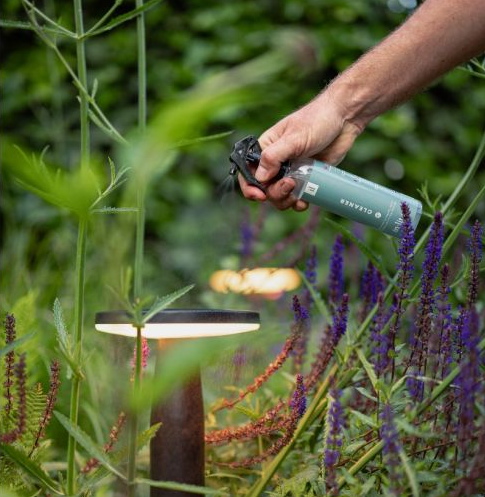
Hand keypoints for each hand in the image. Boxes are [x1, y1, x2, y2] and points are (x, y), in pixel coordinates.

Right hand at [238, 90, 361, 210]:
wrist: (344, 120)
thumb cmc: (317, 120)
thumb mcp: (293, 138)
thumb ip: (273, 157)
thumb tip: (259, 178)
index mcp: (265, 149)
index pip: (247, 172)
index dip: (249, 187)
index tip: (260, 195)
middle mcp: (275, 163)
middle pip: (264, 189)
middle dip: (275, 193)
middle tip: (289, 184)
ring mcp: (290, 172)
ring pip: (279, 197)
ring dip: (286, 200)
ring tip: (299, 192)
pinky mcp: (306, 180)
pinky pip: (297, 198)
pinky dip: (299, 203)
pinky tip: (306, 201)